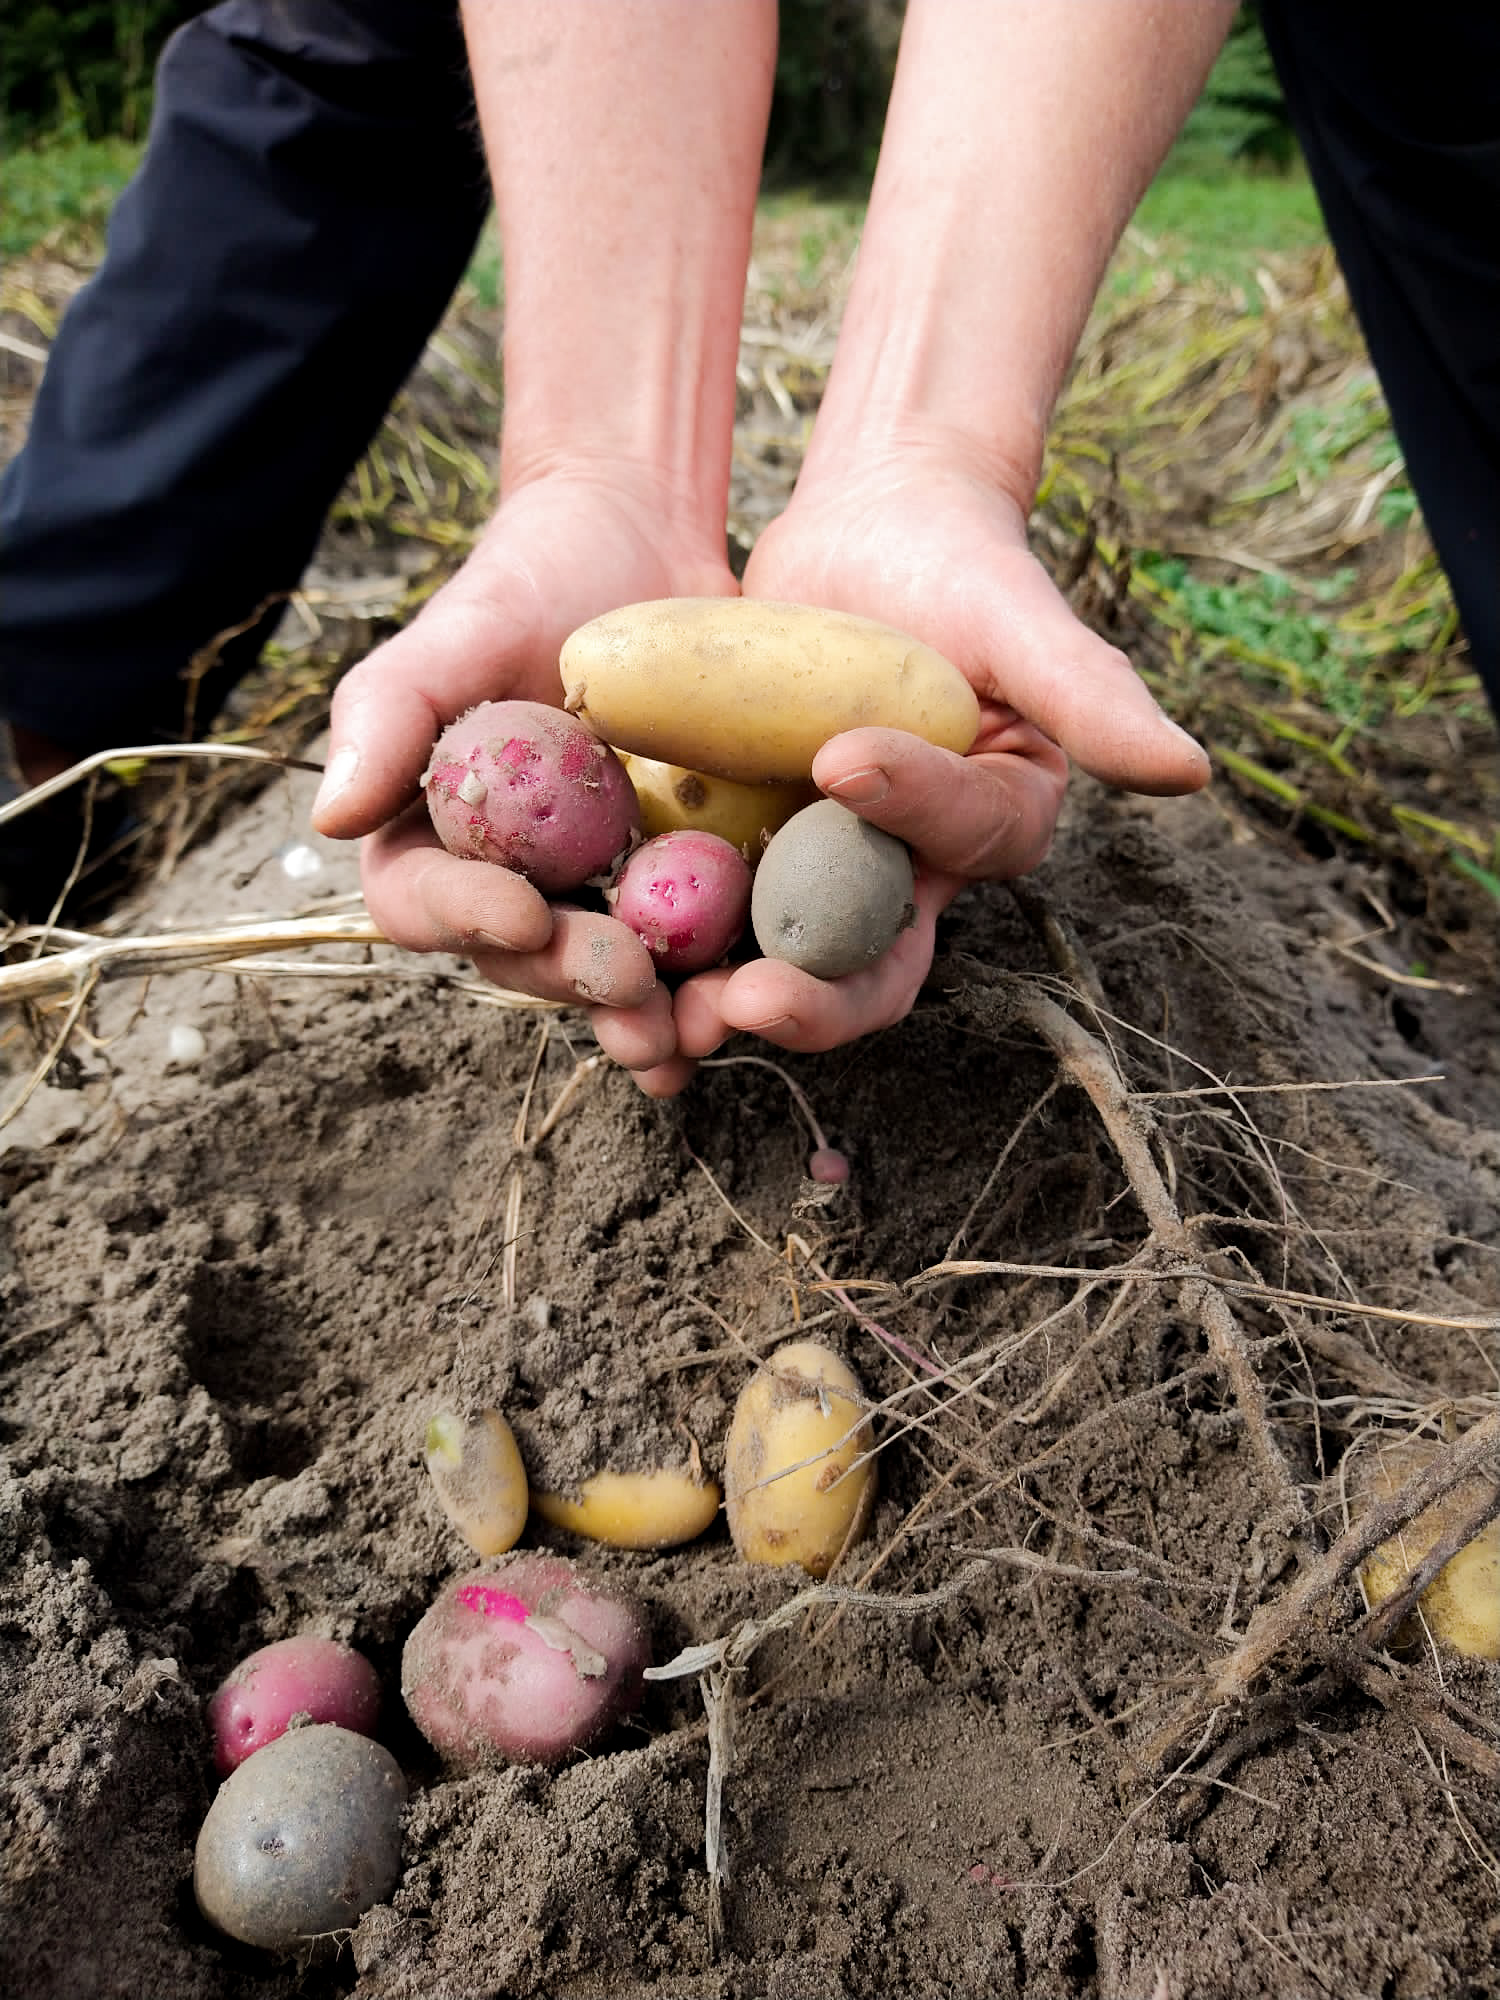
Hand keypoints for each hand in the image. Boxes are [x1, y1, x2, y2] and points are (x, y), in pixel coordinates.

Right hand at [310, 469, 736, 1069]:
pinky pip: (697, 949)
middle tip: (625, 983)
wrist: (644, 544)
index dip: (468, 919)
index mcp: (434, 839)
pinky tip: (748, 1002)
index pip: (426, 902)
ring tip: (686, 1031)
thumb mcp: (456, 631)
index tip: (523, 912)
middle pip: (525, 961)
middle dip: (572, 982)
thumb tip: (329, 818)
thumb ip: (387, 714)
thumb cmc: (530, 580)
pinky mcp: (686, 886)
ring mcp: (603, 893)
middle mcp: (514, 883)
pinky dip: (717, 983)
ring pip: (612, 978)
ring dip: (647, 1016)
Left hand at [627, 452, 1207, 1094]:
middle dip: (811, 997)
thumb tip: (1190, 774)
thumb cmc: (961, 564)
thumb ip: (1093, 696)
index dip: (912, 811)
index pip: (962, 841)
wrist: (868, 538)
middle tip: (744, 1003)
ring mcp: (818, 874)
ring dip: (716, 998)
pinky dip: (657, 944)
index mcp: (990, 829)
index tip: (842, 755)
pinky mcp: (744, 856)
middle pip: (871, 962)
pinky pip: (702, 915)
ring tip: (655, 1019)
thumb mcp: (1023, 619)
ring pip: (776, 961)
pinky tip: (595, 954)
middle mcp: (908, 875)